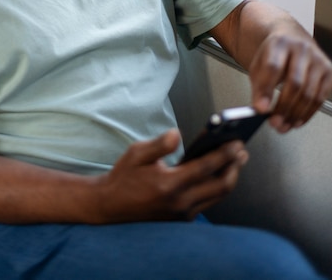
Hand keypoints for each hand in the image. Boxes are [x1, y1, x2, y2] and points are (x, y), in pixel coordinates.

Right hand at [93, 129, 247, 222]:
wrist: (111, 205)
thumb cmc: (124, 176)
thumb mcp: (137, 153)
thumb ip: (160, 144)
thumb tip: (178, 134)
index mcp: (169, 184)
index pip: (206, 167)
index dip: (225, 154)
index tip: (237, 142)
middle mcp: (180, 202)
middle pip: (221, 186)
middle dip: (235, 167)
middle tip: (242, 151)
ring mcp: (183, 213)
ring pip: (218, 196)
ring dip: (230, 177)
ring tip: (237, 160)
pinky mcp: (183, 217)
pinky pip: (209, 201)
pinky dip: (218, 186)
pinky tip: (220, 172)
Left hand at [250, 31, 331, 132]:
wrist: (292, 38)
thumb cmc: (274, 54)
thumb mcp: (259, 64)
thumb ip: (258, 85)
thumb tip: (259, 109)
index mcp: (280, 43)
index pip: (273, 67)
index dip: (266, 90)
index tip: (261, 108)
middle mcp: (301, 49)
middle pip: (295, 83)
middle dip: (283, 107)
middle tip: (274, 122)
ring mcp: (318, 60)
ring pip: (309, 93)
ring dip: (295, 114)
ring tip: (283, 125)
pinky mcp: (328, 71)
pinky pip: (320, 98)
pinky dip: (307, 113)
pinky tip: (296, 120)